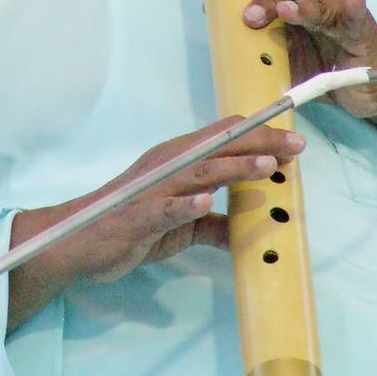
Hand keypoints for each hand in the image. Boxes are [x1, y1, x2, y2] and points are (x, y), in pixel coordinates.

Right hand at [7, 119, 301, 331]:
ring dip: (235, 167)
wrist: (79, 240)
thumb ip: (213, 224)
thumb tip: (246, 232)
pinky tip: (204, 202)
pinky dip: (185, 204)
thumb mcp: (180, 225)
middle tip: (297, 146)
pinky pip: (165, 209)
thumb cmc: (132, 225)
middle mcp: (170, 165)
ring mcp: (155, 190)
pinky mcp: (140, 217)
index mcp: (180, 160)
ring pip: (200, 172)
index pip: (225, 137)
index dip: (260, 135)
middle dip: (261, 144)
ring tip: (268, 164)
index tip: (293, 141)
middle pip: (220, 147)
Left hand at [242, 0, 376, 120]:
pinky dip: (354, 6)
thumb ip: (259, 42)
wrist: (371, 91)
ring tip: (282, 14)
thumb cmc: (325, 67)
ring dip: (296, 4)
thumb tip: (218, 31)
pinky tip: (355, 0)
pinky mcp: (362, 31)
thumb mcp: (285, 54)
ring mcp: (342, 9)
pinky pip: (356, 16)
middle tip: (251, 15)